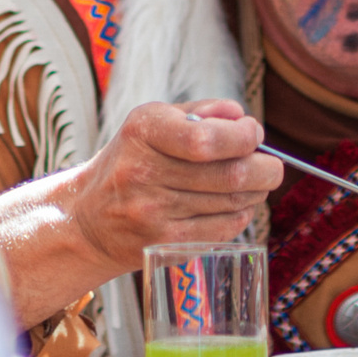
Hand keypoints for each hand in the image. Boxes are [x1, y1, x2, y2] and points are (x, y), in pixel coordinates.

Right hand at [0, 100, 283, 325]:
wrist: (86, 219)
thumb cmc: (130, 161)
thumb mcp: (153, 122)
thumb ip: (200, 112)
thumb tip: (242, 116)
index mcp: (143, 131)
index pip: (205, 138)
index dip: (243, 137)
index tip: (254, 134)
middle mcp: (144, 172)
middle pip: (230, 175)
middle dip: (265, 169)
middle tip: (271, 165)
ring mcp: (154, 213)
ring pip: (234, 203)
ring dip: (256, 192)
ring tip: (253, 183)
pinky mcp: (165, 244)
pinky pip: (224, 229)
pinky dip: (240, 215)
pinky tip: (234, 205)